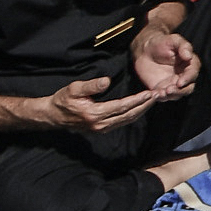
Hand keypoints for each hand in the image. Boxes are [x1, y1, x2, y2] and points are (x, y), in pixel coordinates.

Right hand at [43, 73, 163, 137]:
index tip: (150, 93)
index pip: (122, 107)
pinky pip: (122, 122)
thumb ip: (91, 86)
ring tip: (152, 100)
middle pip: (129, 115)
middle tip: (158, 95)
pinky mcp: (102, 129)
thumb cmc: (63, 100)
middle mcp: (101, 124)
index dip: (137, 100)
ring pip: (127, 121)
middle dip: (144, 106)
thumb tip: (107, 81)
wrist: (53, 116)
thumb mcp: (74, 89)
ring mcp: (102, 129)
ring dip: (141, 111)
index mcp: (95, 114)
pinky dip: (133, 115)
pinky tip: (140, 108)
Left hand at [130, 24, 200, 99]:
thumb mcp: (173, 40)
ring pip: (176, 94)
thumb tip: (189, 56)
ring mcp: (173, 84)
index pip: (193, 73)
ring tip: (159, 93)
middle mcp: (184, 76)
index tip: (180, 82)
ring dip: (169, 96)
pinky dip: (159, 97)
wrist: (145, 50)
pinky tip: (154, 94)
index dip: (188, 79)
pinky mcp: (162, 89)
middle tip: (169, 90)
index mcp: (190, 64)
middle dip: (179, 91)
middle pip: (188, 88)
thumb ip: (183, 46)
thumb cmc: (161, 42)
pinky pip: (163, 96)